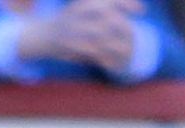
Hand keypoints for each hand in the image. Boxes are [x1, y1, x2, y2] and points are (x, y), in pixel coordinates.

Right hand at [16, 0, 139, 72]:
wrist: (43, 34)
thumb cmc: (67, 21)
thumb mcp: (82, 7)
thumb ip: (101, 6)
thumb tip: (124, 7)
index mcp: (84, 3)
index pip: (108, 0)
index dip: (126, 2)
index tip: (142, 10)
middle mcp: (80, 14)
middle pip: (110, 17)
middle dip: (126, 26)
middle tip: (135, 35)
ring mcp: (76, 30)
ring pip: (104, 37)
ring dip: (119, 46)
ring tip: (129, 52)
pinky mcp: (73, 47)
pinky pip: (95, 53)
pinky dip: (108, 59)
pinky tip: (116, 64)